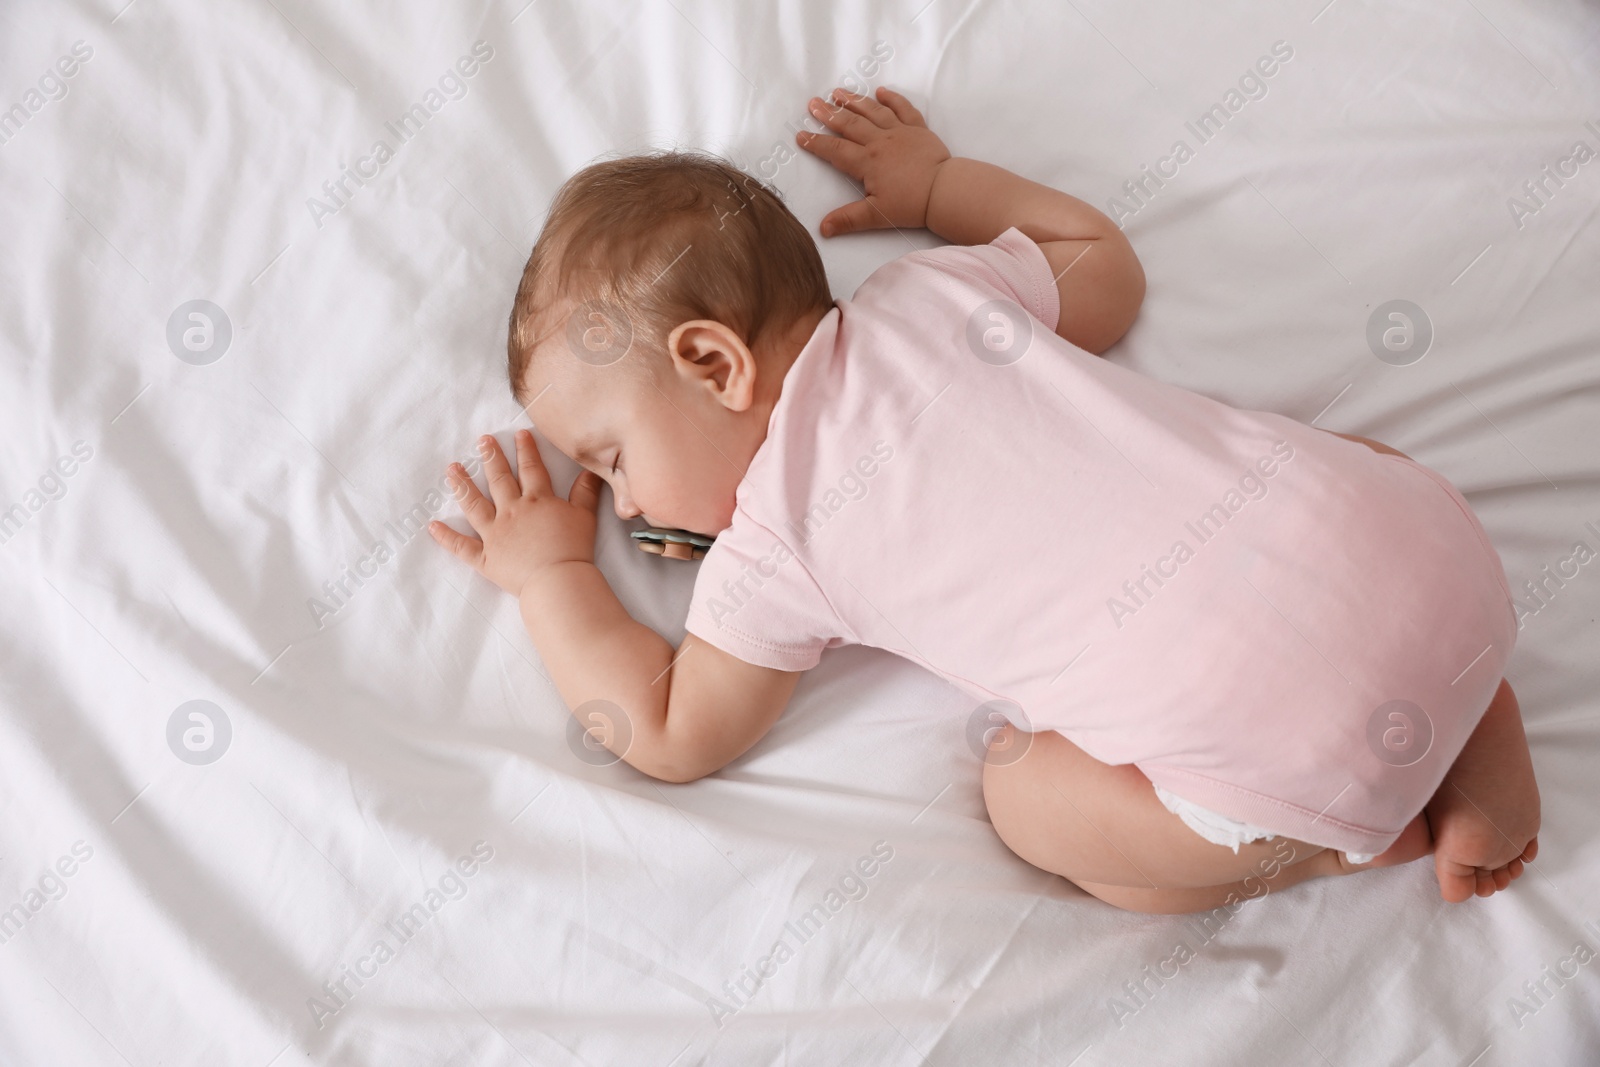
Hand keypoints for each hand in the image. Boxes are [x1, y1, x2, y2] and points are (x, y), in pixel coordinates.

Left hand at [428, 431, 604, 596]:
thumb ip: (585, 493)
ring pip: (474, 505)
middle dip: (490, 457)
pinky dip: (446, 536)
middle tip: (482, 441)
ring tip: (452, 469)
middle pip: (499, 479)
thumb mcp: (585, 517)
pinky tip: (432, 525)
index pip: (531, 469)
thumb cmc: (573, 549)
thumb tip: (591, 471)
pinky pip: (462, 546)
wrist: (557, 580)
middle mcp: (512, 511)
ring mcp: (495, 533)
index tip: (519, 434)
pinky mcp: (485, 557)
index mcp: (537, 500)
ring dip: (462, 485)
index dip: (526, 450)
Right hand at [796, 86, 951, 236]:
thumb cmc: (911, 204)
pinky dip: (892, 98)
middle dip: (829, 114)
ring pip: (872, 111)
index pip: (835, 151)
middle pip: (849, 124)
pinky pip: (903, 109)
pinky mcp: (918, 129)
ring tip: (838, 92)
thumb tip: (823, 228)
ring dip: (853, 101)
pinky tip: (881, 91)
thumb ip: (848, 219)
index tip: (801, 136)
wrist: (944, 191)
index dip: (816, 143)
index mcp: (867, 162)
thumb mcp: (876, 216)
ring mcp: (900, 132)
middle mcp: (880, 142)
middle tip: (813, 103)